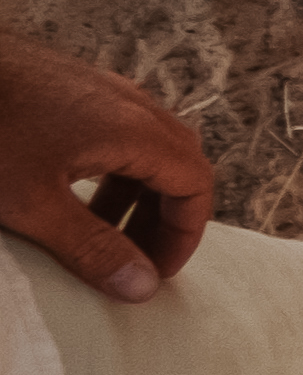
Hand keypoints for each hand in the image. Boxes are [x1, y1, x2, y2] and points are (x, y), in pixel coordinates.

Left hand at [0, 28, 212, 296]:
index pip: (195, 185)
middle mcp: (133, 104)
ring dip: (135, 196)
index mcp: (137, 131)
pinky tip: (70, 191)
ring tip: (98, 232)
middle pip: (178, 166)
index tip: (154, 272)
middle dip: (162, 219)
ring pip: (147, 149)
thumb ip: (91, 248)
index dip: (183, 235)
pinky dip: (112, 171)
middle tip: (133, 260)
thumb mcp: (34, 204)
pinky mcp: (76, 87)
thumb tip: (142, 287)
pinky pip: (117, 133)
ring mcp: (105, 91)